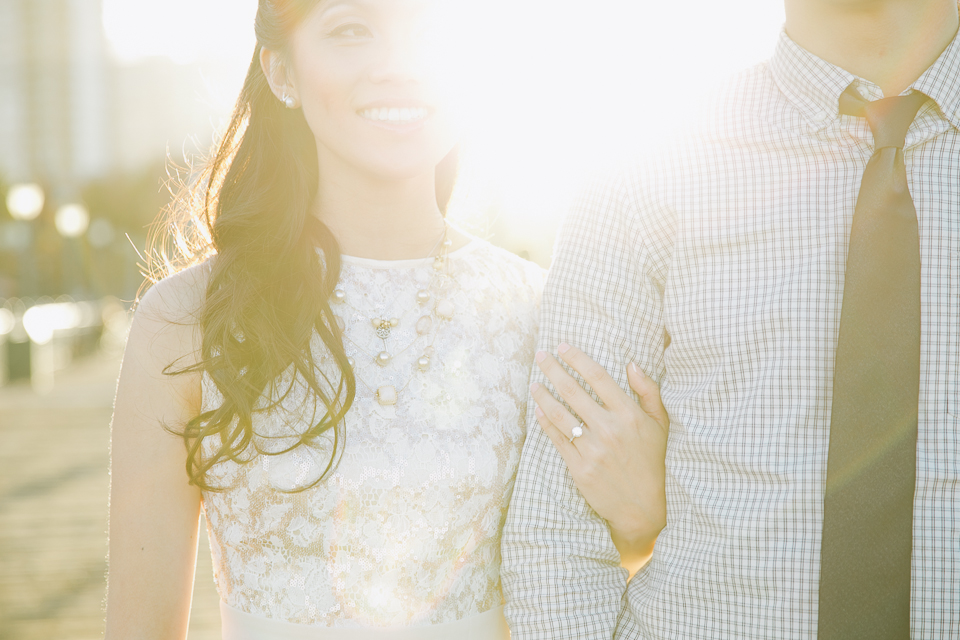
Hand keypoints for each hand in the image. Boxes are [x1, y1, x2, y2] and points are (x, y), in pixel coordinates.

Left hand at [530, 343, 668, 567]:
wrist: (642, 508)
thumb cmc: (652, 461)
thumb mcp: (660, 424)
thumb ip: (648, 391)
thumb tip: (631, 364)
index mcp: (630, 415)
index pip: (598, 377)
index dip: (577, 359)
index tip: (563, 347)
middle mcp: (610, 429)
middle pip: (573, 390)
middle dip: (553, 369)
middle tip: (541, 356)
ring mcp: (592, 449)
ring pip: (559, 413)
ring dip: (543, 394)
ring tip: (534, 383)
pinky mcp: (579, 467)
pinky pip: (556, 438)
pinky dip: (545, 422)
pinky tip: (538, 410)